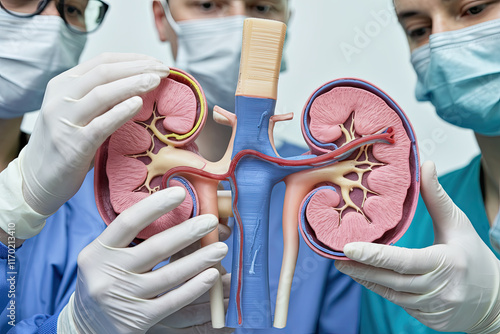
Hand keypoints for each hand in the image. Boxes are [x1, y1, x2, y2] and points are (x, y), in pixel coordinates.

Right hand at [21, 53, 168, 216]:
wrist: (37, 180)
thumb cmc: (65, 145)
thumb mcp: (78, 113)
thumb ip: (100, 99)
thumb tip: (139, 85)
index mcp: (62, 85)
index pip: (101, 62)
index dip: (132, 59)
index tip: (156, 62)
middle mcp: (60, 98)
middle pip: (104, 73)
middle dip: (137, 68)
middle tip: (163, 70)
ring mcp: (64, 121)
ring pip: (101, 94)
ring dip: (132, 84)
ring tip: (156, 81)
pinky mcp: (73, 146)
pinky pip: (100, 125)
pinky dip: (120, 112)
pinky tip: (138, 104)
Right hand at [57, 187, 228, 333]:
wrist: (84, 326)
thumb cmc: (104, 280)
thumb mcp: (106, 256)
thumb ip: (130, 239)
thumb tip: (172, 211)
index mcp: (98, 251)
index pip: (128, 222)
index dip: (155, 206)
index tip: (180, 192)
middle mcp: (107, 274)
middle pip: (155, 248)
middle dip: (188, 232)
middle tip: (211, 221)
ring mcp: (122, 298)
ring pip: (169, 275)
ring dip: (200, 260)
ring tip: (221, 248)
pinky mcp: (136, 320)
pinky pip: (172, 301)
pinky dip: (194, 288)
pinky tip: (211, 276)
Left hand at [335, 161, 499, 332]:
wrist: (497, 300)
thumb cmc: (474, 258)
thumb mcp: (458, 224)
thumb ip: (436, 197)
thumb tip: (425, 164)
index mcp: (447, 264)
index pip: (404, 260)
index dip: (374, 256)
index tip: (348, 248)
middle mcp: (439, 289)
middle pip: (391, 280)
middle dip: (361, 268)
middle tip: (336, 256)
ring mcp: (433, 308)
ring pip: (391, 294)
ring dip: (366, 279)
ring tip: (345, 265)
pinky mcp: (428, 319)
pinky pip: (398, 303)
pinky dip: (381, 289)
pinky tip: (366, 277)